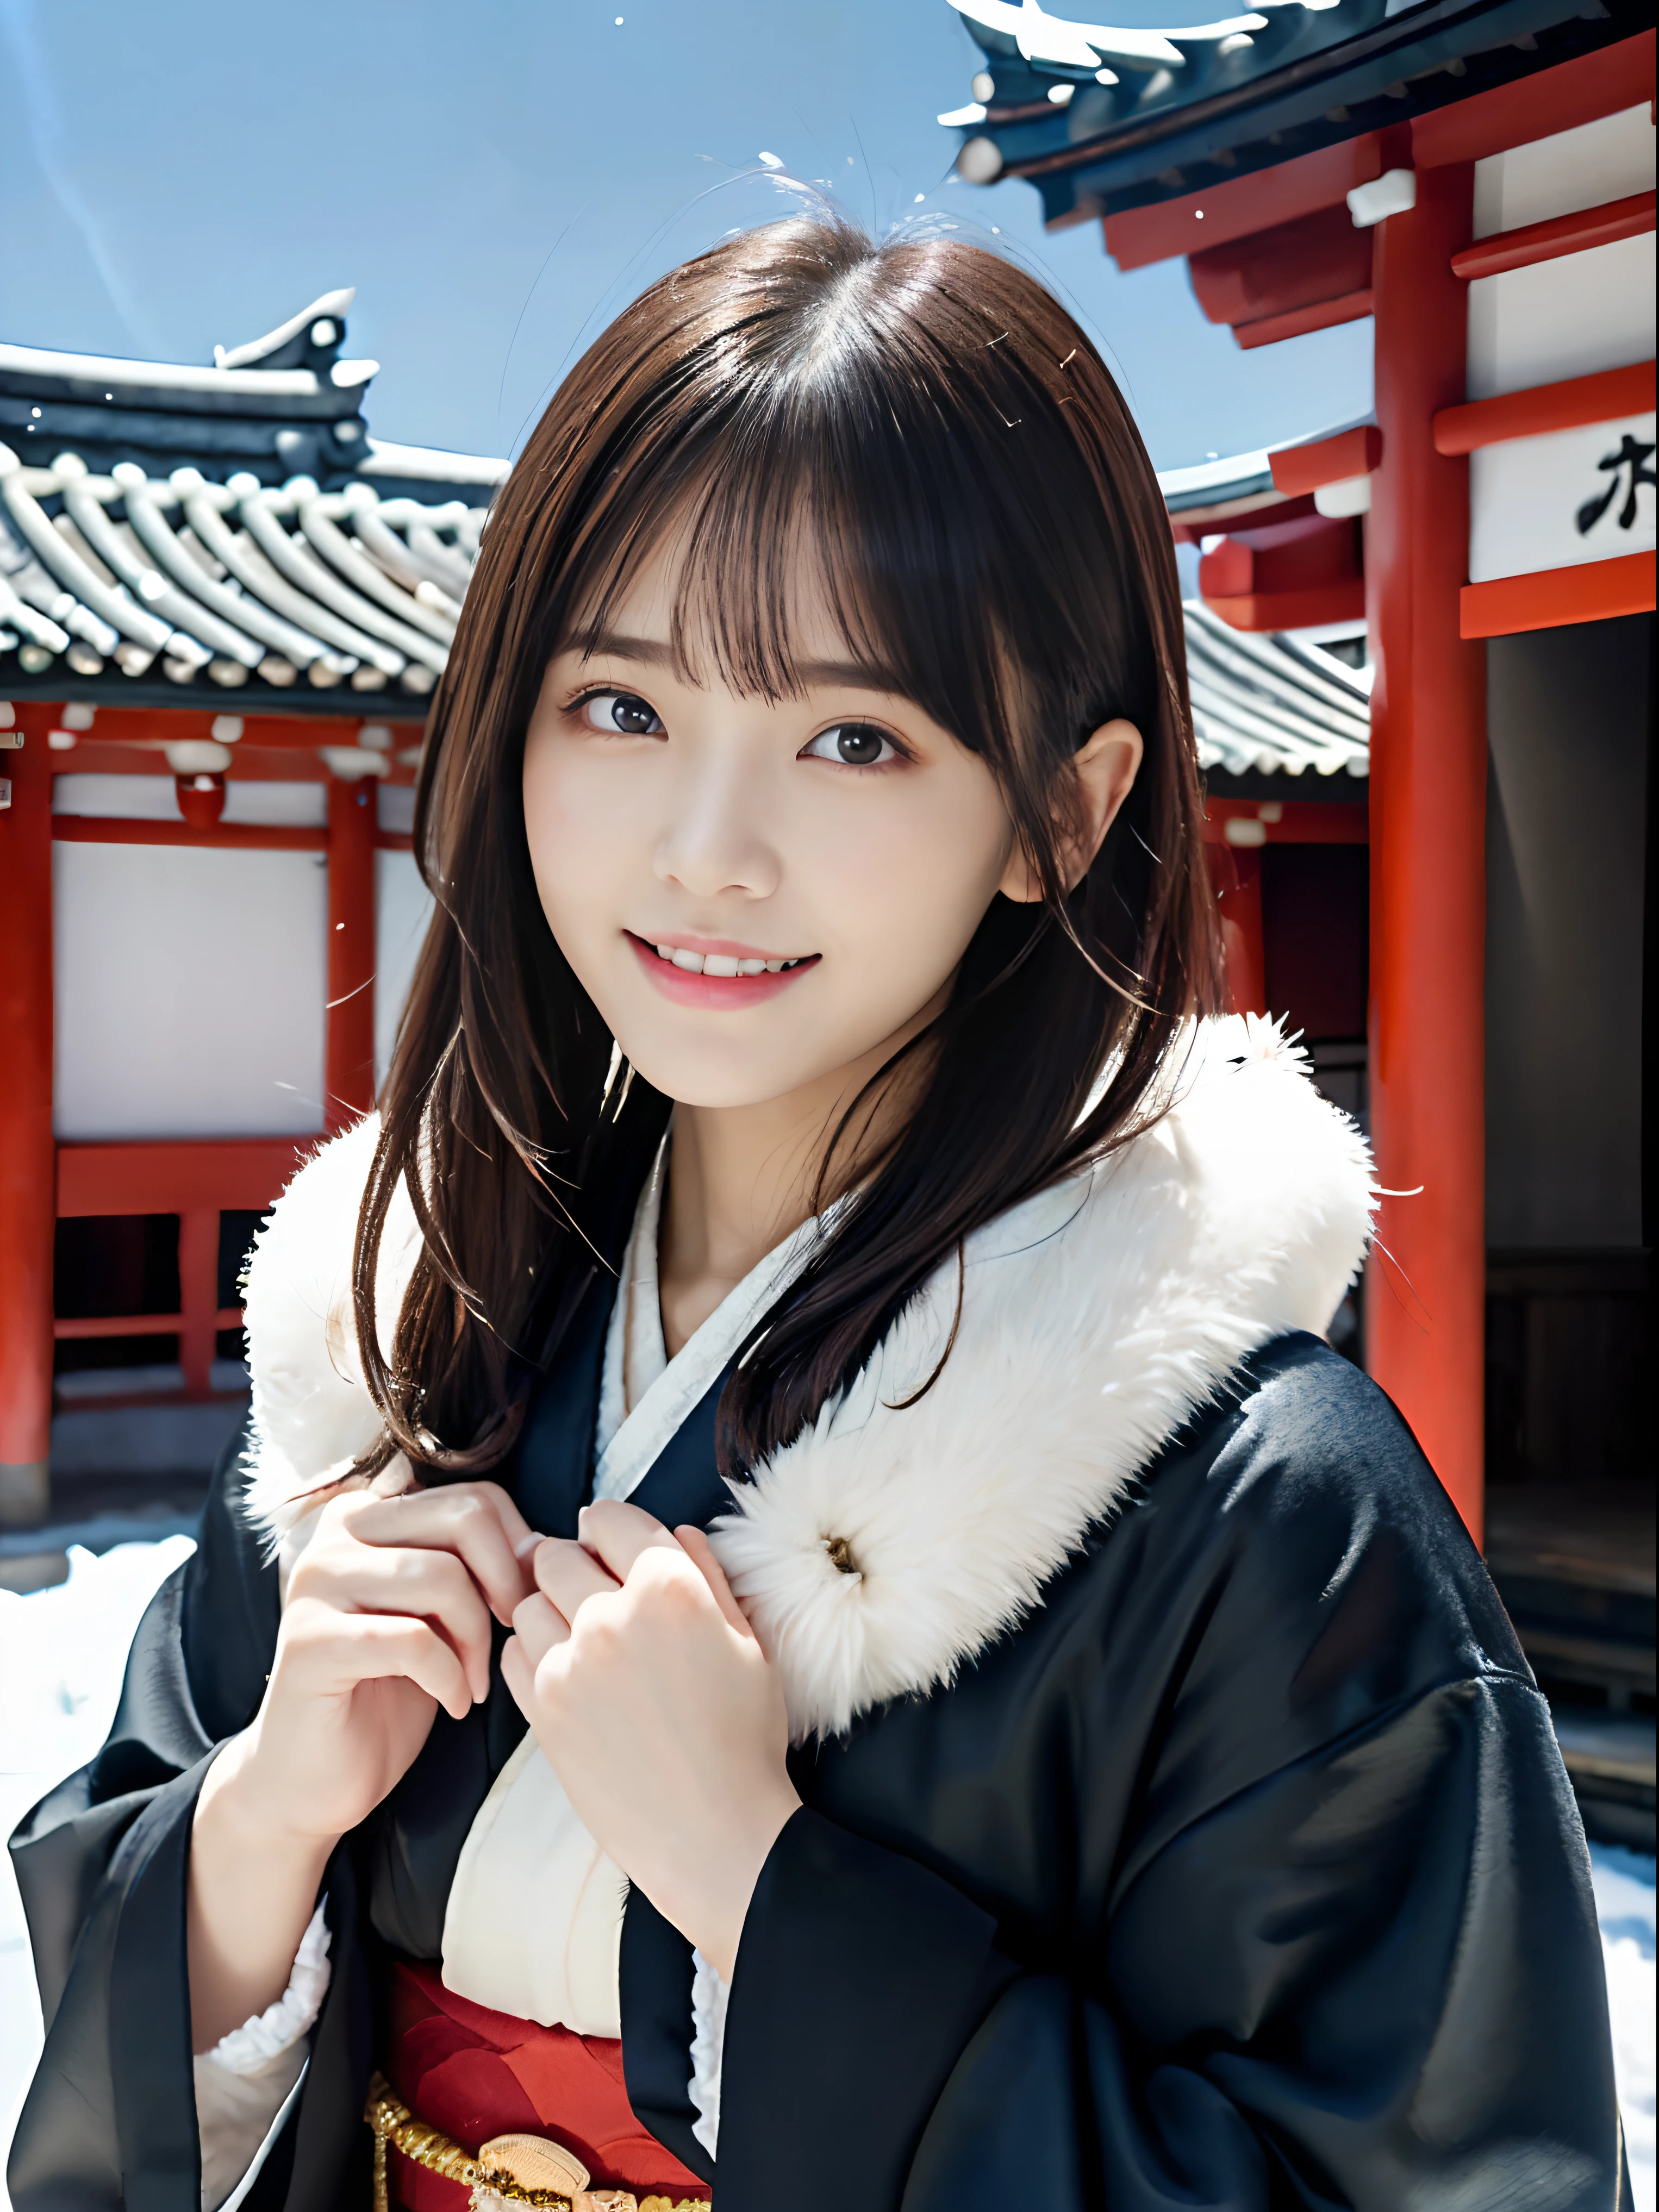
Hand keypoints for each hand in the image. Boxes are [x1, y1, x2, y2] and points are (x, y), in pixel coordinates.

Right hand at [226, 1479, 539, 1843]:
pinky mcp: (310, 1641)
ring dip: (478, 1640)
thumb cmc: (388, 1690)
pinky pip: (412, 1640)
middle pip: (464, 1519)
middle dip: (506, 1584)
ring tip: (474, 1681)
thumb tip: (541, 1546)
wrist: (317, 1773)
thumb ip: (473, 1565)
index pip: (475, 1496)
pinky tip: (454, 1702)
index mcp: (371, 1513)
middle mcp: (338, 1532)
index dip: (517, 1551)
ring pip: (442, 1577)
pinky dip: (450, 1676)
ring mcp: (317, 1582)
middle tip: (510, 1636)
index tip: (521, 1604)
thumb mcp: (440, 1612)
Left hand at [501, 1499, 800, 1982]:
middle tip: (595, 1594)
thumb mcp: (748, 1643)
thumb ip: (708, 1575)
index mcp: (669, 1588)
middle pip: (557, 1554)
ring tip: (582, 1640)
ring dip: (550, 1610)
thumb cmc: (742, 1739)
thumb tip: (676, 1532)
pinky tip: (565, 1673)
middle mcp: (611, 1615)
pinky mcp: (543, 1709)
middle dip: (574, 1564)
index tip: (615, 1547)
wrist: (713, 1833)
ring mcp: (569, 1663)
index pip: (610, 1517)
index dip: (612, 1528)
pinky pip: (513, 1654)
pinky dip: (532, 1653)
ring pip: (528, 1601)